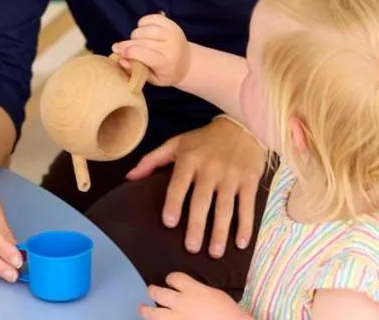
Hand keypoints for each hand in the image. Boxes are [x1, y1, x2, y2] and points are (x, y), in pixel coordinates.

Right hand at [111, 13, 190, 86]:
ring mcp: (171, 32)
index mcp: (166, 62)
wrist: (188, 63)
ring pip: (144, 29)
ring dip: (135, 35)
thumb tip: (120, 59)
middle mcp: (170, 46)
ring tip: (136, 42)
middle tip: (120, 48)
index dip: (127, 52)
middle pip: (141, 41)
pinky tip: (143, 31)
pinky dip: (142, 23)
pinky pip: (150, 18)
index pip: (142, 54)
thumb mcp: (152, 79)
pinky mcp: (171, 23)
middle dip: (126, 44)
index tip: (117, 52)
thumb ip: (135, 71)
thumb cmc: (167, 73)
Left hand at [126, 116, 266, 257]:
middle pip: (202, 200)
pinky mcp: (249, 180)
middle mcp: (210, 168)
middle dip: (197, 225)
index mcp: (189, 159)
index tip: (169, 223)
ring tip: (214, 253)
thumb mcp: (176, 143)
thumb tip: (129, 177)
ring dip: (220, 232)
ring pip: (225, 207)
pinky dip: (245, 225)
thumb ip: (152, 160)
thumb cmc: (203, 140)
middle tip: (191, 248)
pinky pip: (247, 206)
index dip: (174, 203)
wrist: (241, 126)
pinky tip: (241, 243)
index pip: (179, 184)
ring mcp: (231, 175)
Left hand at [140, 273, 250, 318]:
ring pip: (153, 314)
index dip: (171, 278)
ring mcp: (177, 319)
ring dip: (146, 310)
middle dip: (153, 291)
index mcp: (192, 290)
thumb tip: (190, 290)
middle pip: (158, 293)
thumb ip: (198, 290)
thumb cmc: (228, 312)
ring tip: (142, 308)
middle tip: (151, 291)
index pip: (173, 278)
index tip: (170, 281)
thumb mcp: (214, 294)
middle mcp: (181, 303)